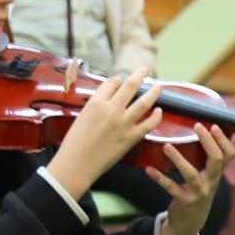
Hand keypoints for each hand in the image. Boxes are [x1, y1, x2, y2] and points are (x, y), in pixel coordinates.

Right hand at [44, 65, 164, 197]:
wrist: (76, 164)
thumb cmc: (74, 142)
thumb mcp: (82, 116)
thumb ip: (96, 107)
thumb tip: (108, 101)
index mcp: (96, 103)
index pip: (111, 83)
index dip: (118, 80)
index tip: (122, 81)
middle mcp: (111, 109)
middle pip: (130, 86)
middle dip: (140, 75)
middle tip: (146, 70)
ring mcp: (123, 124)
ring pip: (143, 103)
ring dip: (153, 92)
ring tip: (159, 86)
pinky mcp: (130, 138)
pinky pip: (148, 124)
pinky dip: (156, 117)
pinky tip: (160, 112)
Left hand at [154, 123, 234, 234]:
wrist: (190, 222)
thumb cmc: (197, 193)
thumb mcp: (207, 178)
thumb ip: (206, 160)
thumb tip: (198, 132)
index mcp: (217, 173)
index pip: (229, 155)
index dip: (223, 140)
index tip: (213, 125)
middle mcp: (211, 182)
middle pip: (216, 159)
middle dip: (208, 141)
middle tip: (197, 126)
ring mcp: (198, 192)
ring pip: (190, 174)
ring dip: (178, 159)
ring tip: (166, 146)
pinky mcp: (184, 201)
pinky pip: (171, 187)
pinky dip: (159, 178)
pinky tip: (149, 169)